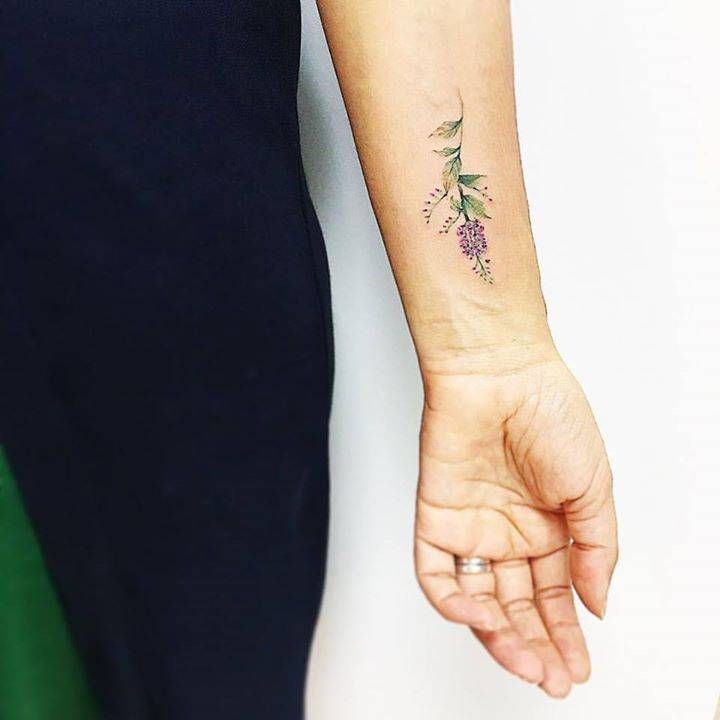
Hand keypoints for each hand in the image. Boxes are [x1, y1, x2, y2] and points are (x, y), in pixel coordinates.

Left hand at [414, 347, 617, 697]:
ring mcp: (472, 526)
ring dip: (498, 634)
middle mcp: (508, 531)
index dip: (565, 635)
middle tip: (551, 677)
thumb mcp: (593, 488)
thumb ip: (595, 549)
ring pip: (478, 598)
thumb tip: (597, 604)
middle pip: (516, 605)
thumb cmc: (549, 413)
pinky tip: (478, 618)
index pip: (554, 596)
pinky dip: (452, 601)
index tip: (576, 668)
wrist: (502, 371)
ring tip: (523, 660)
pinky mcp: (436, 515)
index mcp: (548, 527)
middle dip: (534, 645)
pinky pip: (436, 570)